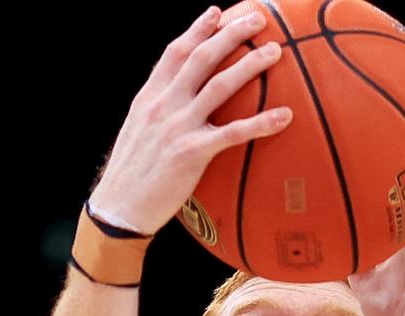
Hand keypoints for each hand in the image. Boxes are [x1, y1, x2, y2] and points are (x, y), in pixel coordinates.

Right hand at [89, 6, 290, 234]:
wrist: (119, 207)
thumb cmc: (131, 177)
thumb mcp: (138, 133)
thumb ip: (157, 113)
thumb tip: (177, 105)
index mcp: (149, 97)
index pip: (175, 52)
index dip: (197, 29)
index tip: (217, 13)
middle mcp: (163, 104)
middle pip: (202, 57)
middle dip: (232, 33)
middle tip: (258, 20)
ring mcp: (178, 126)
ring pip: (220, 85)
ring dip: (250, 64)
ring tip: (275, 51)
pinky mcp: (193, 153)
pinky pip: (234, 132)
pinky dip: (262, 122)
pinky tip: (285, 116)